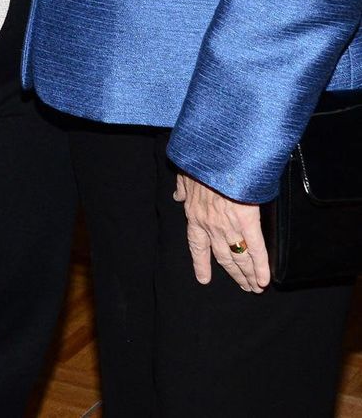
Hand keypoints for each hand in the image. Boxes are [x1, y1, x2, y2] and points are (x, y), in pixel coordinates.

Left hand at [174, 172, 269, 292]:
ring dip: (248, 274)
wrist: (214, 154)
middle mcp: (210, 226)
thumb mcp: (184, 174)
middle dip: (234, 274)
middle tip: (244, 286)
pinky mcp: (247, 220)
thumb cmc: (200, 162)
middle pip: (223, 257)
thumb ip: (182, 187)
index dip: (201, 264)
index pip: (197, 245)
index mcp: (195, 215)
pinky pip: (255, 248)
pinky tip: (265, 279)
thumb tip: (177, 195)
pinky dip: (261, 266)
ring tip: (255, 287)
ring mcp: (228, 225)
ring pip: (239, 257)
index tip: (204, 279)